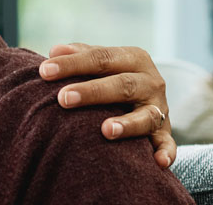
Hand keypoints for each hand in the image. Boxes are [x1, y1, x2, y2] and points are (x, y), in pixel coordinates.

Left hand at [38, 43, 175, 167]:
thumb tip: (54, 51)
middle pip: (122, 85)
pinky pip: (168, 144)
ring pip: (145, 116)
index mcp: (133, 58)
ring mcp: (160, 108)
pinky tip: (157, 162)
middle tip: (63, 99)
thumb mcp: (103, 63)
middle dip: (92, 92)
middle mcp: (150, 81)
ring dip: (127, 124)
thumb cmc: (114, 77)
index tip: (44, 71)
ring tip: (106, 130)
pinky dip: (166, 153)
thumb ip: (80, 55)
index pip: (101, 58)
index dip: (73, 64)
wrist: (149, 98)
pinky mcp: (164, 133)